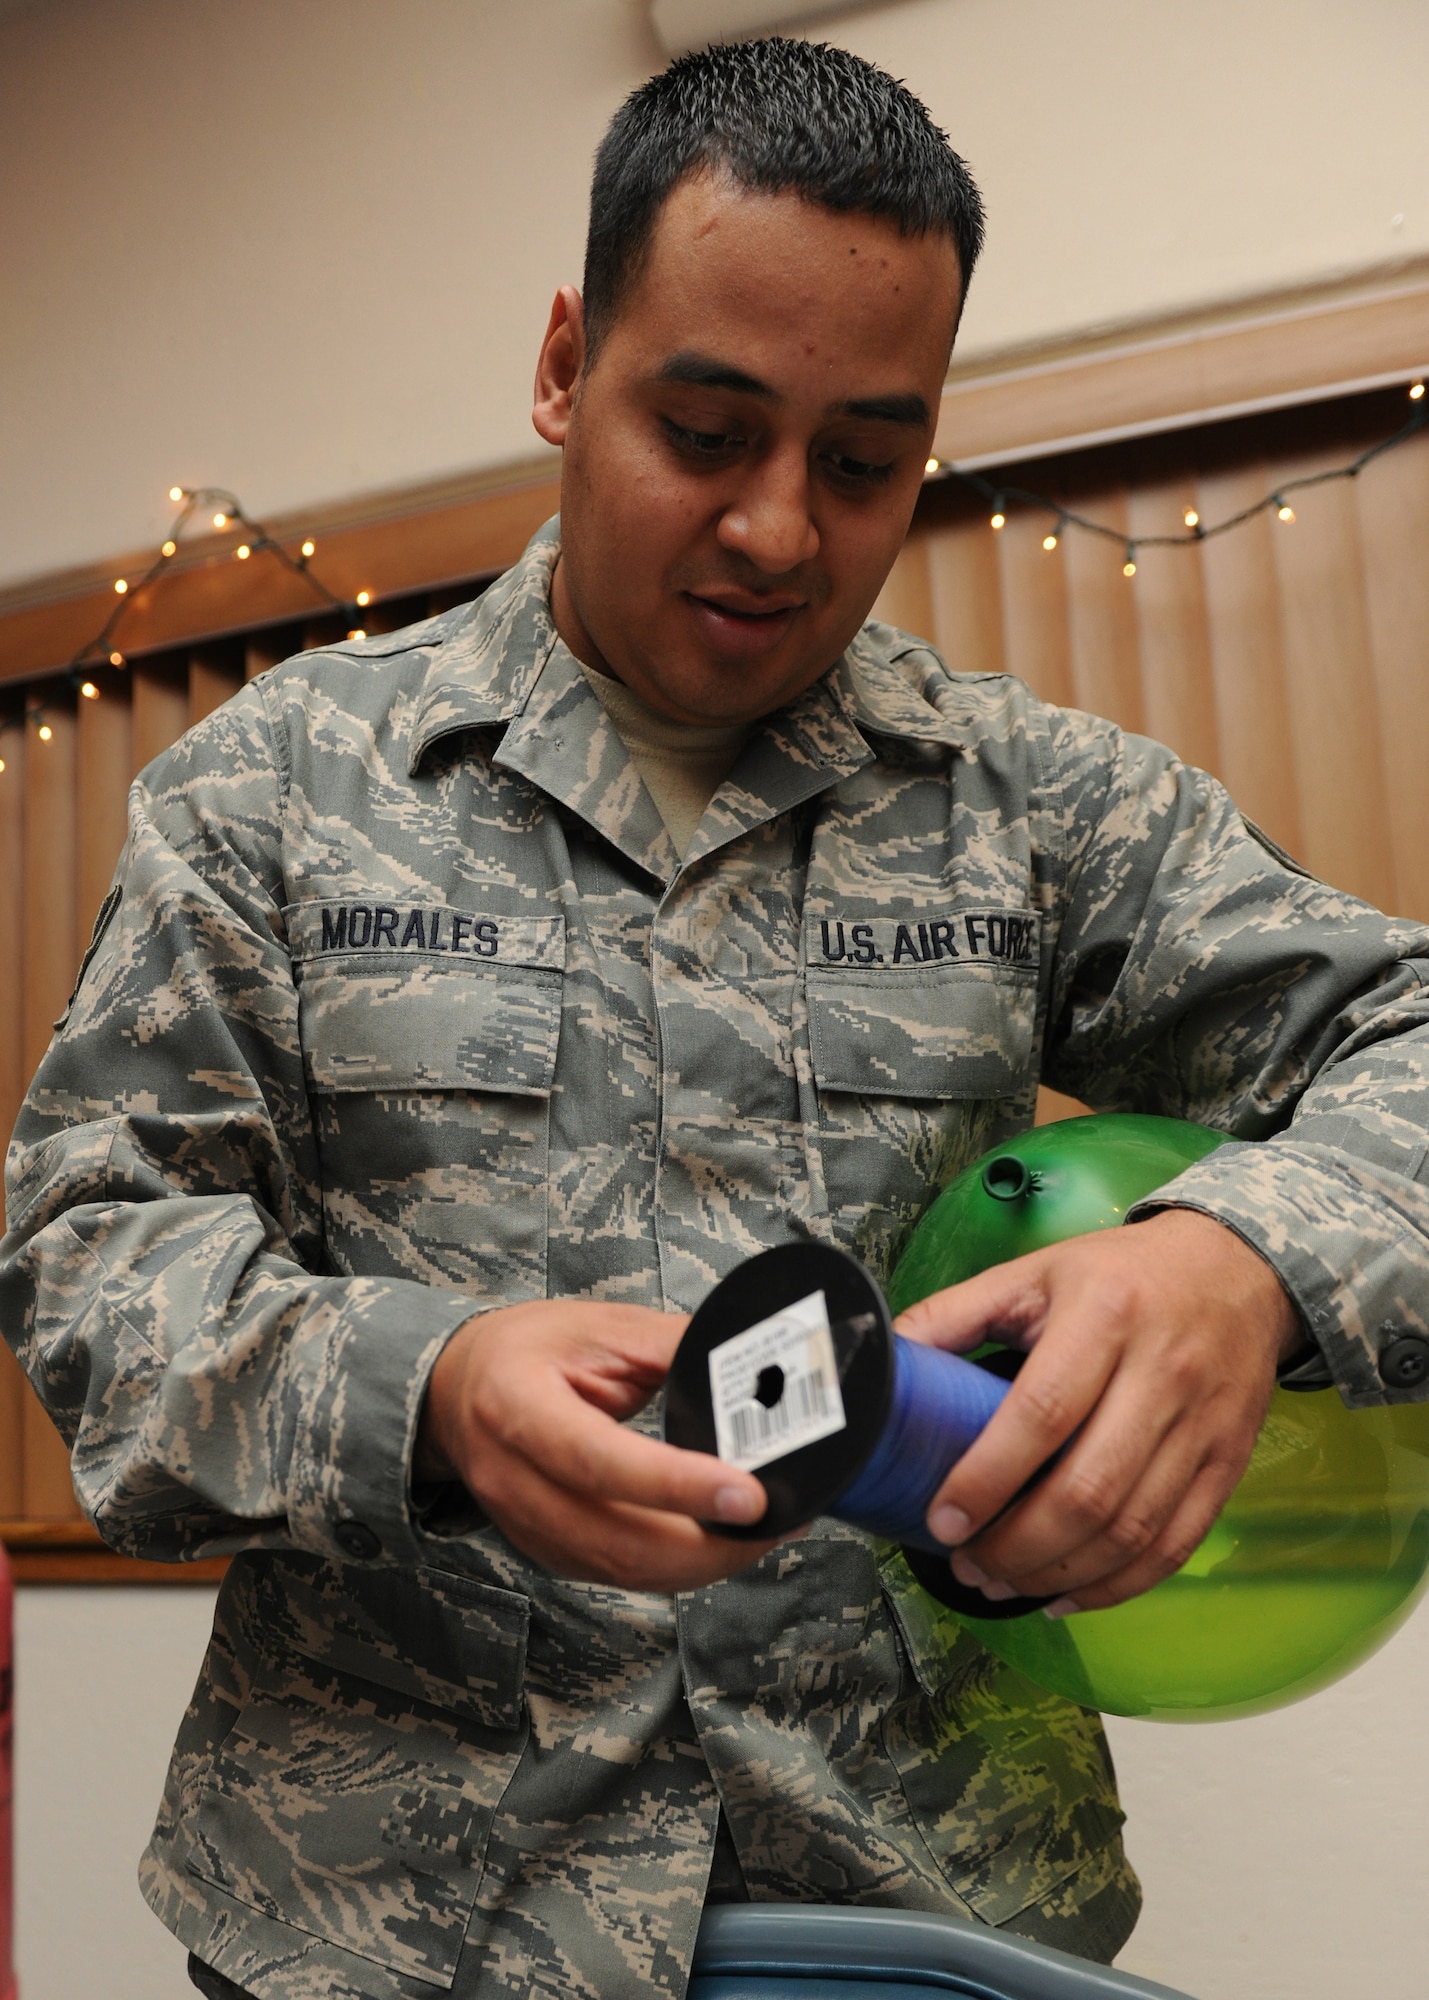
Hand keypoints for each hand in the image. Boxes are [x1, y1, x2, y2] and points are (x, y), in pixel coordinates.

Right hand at [414, 1299, 778, 1589]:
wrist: (461, 1388)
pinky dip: (675, 1569)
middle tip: (776, 1519)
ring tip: (762, 1532)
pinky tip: (717, 1543)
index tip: (746, 1493)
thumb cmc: (529, 1350)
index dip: (676, 1485)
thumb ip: (674, 1347)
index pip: (599, 1460)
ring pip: (621, 1572)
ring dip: (701, 1564)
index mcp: (517, 1406)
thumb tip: (755, 1369)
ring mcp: (525, 1526)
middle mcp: (512, 1479)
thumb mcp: (600, 1328)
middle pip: (616, 1540)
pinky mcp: (545, 1550)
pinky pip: (617, 1575)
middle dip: (708, 1545)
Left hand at [894, 1209, 1303, 1613]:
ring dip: (1059, 1574)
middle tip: (968, 1563)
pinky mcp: (1227, 1464)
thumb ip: (955, 1313)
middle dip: (1018, 1546)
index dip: (987, 1478)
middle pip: (1089, 1489)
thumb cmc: (1120, 1275)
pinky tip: (1067, 1594)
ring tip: (1003, 1582)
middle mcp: (1162, 1373)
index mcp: (1104, 1315)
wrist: (1234, 1271)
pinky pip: (1174, 1545)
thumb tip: (885, 1360)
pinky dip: (1117, 1586)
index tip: (943, 1519)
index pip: (1042, 1414)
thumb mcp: (1034, 1272)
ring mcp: (1202, 1425)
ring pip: (1132, 1530)